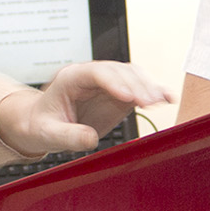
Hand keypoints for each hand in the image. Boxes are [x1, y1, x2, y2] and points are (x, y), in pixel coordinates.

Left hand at [0, 61, 171, 158]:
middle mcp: (91, 76)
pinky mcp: (118, 94)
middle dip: (136, 86)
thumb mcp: (49, 134)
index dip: (114, 82)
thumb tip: (91, 139)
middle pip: (119, 71)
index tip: (127, 97)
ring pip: (132, 76)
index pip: (96, 73)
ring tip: (161, 100)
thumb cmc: (42, 125)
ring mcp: (107, 84)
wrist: (42, 124)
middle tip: (148, 103)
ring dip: (148, 87)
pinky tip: (167, 97)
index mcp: (72, 78)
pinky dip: (153, 91)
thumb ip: (69, 136)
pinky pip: (138, 88)